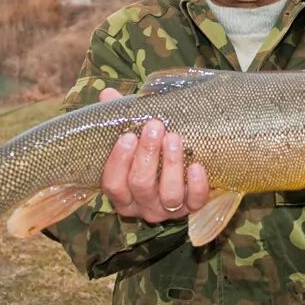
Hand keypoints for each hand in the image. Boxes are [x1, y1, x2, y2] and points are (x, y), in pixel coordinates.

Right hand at [98, 87, 209, 222]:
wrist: (179, 167)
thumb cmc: (147, 151)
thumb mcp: (132, 136)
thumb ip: (119, 118)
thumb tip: (107, 95)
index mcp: (121, 194)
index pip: (113, 184)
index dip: (119, 162)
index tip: (128, 136)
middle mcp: (142, 206)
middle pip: (141, 185)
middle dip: (148, 155)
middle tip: (155, 127)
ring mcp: (167, 209)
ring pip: (168, 194)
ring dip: (171, 165)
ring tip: (174, 138)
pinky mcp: (192, 207)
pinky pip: (195, 201)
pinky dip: (197, 185)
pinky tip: (197, 165)